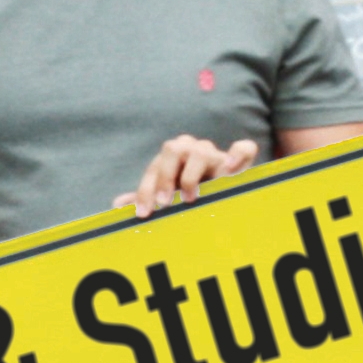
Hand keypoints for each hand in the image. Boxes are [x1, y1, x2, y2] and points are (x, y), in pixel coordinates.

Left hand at [119, 136, 258, 216]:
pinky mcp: (240, 160)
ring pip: (201, 151)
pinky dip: (237, 155)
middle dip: (165, 178)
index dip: (145, 190)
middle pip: (173, 149)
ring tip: (190, 198)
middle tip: (165, 203)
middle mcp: (192, 149)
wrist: (223, 190)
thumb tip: (118, 204)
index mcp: (173, 156)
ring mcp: (215, 153)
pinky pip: (244, 149)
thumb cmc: (190, 192)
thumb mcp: (168, 195)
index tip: (143, 213)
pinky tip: (229, 170)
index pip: (155, 167)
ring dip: (191, 176)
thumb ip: (148, 196)